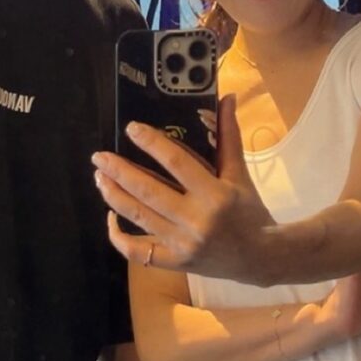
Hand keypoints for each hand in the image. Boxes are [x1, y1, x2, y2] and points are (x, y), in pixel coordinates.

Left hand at [94, 96, 277, 282]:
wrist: (261, 257)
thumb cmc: (249, 211)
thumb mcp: (240, 173)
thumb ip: (228, 136)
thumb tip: (227, 97)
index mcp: (215, 194)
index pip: (176, 162)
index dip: (151, 143)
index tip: (131, 129)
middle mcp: (195, 219)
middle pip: (147, 191)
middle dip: (119, 171)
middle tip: (99, 156)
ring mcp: (182, 244)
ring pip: (138, 217)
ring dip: (113, 196)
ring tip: (100, 178)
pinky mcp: (174, 262)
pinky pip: (137, 252)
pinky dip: (119, 236)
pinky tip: (111, 217)